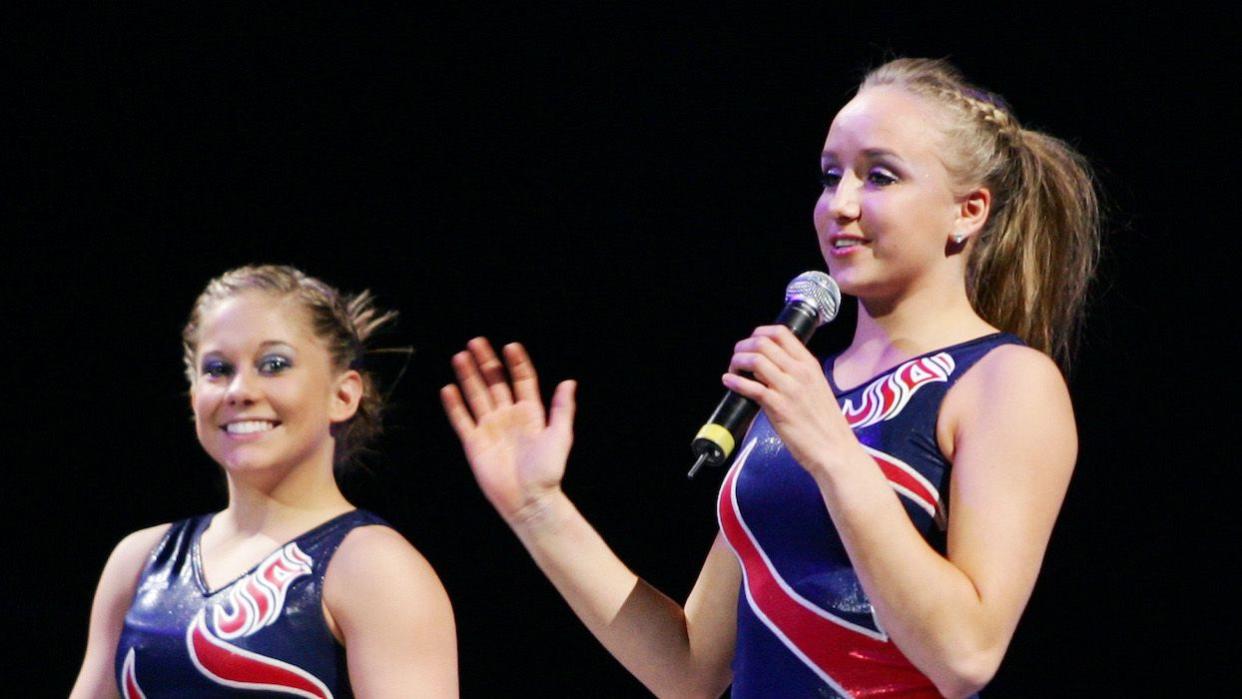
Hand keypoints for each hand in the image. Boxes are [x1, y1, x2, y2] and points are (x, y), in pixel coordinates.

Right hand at [442, 338, 576, 523]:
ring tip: (460, 356)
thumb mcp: (560, 437)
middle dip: (486, 363)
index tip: (510, 346)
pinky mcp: (474, 444)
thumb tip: (569, 382)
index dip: (516, 363)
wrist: (530, 501)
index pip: (522, 380)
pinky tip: (448, 388)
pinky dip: (454, 405)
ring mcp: (490, 428)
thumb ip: (562, 409)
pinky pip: (462, 420)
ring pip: (476, 396)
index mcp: (530, 413)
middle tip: (476, 341)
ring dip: (468, 377)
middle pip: (495, 383)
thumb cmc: (548, 472)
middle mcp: (508, 416)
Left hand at [723, 326, 853, 475]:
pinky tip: (729, 382)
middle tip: (737, 360)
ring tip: (733, 372)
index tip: (750, 344)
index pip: (781, 333)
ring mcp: (789, 389)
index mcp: (809, 364)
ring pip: (755, 360)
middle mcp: (800, 372)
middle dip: (742, 348)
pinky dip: (735, 382)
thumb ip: (796, 374)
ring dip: (737, 362)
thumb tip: (768, 368)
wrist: (834, 449)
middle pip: (762, 343)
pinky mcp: (779, 407)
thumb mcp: (816, 387)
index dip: (758, 334)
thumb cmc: (825, 423)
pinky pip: (751, 387)